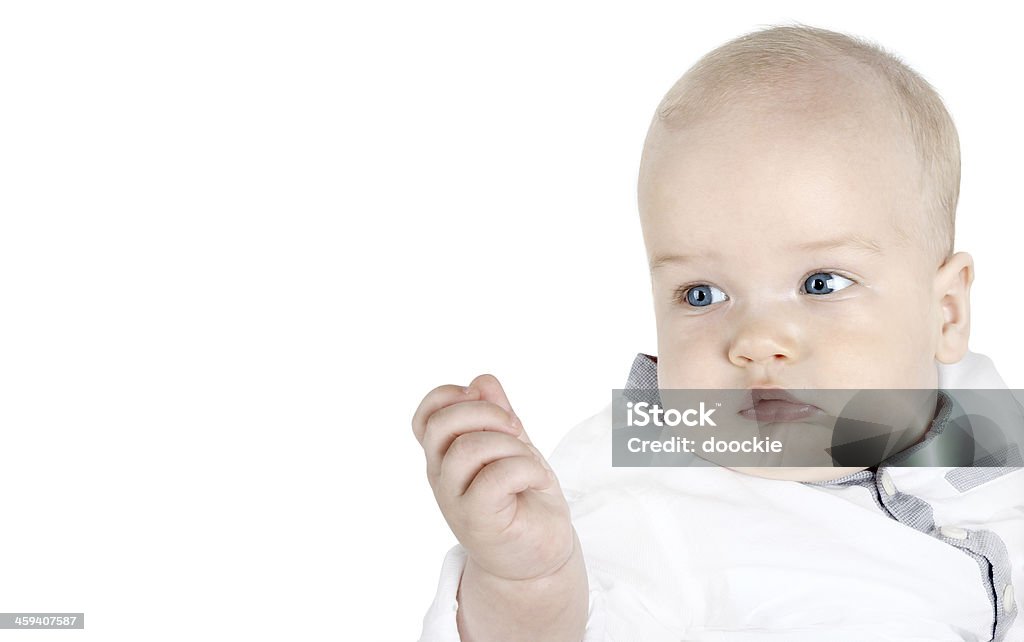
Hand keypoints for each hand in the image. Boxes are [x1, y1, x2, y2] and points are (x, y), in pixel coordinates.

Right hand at [412, 374, 574, 581]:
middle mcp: (443, 476)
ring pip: (470, 448)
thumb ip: (497, 415)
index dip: (451, 397)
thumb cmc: (524, 500)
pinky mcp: (477, 520)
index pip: (427, 415)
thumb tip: (482, 381)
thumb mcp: (514, 447)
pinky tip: (536, 481)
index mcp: (447, 454)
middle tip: (515, 429)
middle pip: (442, 424)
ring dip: (511, 446)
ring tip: (529, 464)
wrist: (539, 557)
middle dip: (485, 413)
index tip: (484, 403)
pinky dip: (525, 470)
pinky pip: (495, 477)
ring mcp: (455, 500)